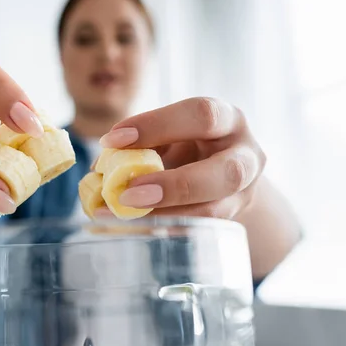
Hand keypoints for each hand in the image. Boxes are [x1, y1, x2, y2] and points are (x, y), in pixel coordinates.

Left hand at [98, 98, 265, 218]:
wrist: (222, 173)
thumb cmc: (189, 145)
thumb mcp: (171, 133)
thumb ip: (141, 143)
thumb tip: (99, 169)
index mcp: (228, 120)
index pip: (200, 115)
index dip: (156, 126)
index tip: (112, 140)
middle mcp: (246, 156)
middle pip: (225, 172)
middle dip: (173, 185)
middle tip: (126, 193)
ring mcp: (243, 194)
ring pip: (214, 210)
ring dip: (163, 214)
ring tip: (121, 212)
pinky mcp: (230, 220)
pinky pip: (198, 230)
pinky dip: (162, 228)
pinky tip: (132, 226)